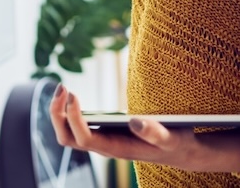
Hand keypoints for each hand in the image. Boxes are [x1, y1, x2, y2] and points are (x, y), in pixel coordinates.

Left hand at [49, 85, 239, 173]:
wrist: (182, 152)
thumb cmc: (177, 142)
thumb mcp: (173, 137)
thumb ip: (156, 133)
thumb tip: (134, 122)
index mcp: (118, 150)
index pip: (84, 139)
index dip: (73, 118)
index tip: (73, 93)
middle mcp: (105, 148)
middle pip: (67, 139)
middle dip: (58, 114)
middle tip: (63, 87)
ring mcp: (102, 143)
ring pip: (67, 134)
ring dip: (59, 112)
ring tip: (63, 88)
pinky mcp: (102, 135)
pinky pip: (75, 128)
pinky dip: (67, 112)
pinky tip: (71, 96)